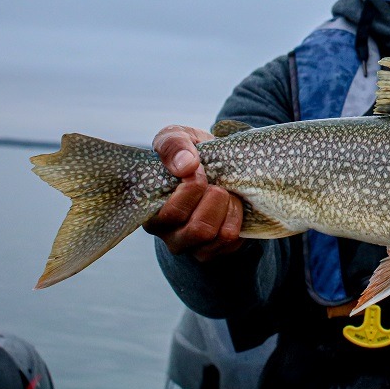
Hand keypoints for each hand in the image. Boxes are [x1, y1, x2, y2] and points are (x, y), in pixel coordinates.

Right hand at [143, 124, 244, 260]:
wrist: (218, 164)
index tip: (198, 168)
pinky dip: (237, 217)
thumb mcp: (179, 138)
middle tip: (215, 182)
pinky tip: (231, 205)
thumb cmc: (191, 154)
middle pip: (198, 229)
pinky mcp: (216, 250)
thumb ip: (173, 144)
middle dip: (215, 197)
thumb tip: (185, 166)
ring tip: (224, 192)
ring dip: (228, 207)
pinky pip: (232, 240)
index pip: (170, 214)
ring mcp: (193, 246)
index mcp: (152, 211)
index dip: (191, 189)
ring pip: (218, 236)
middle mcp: (169, 235)